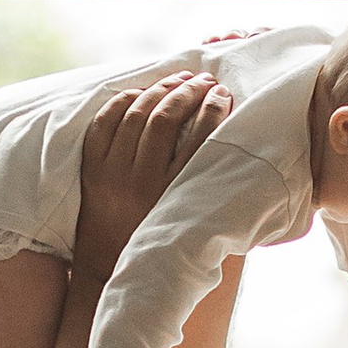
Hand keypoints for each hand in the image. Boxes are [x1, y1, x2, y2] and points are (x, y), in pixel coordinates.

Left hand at [73, 74, 230, 266]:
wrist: (110, 267)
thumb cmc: (166, 244)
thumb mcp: (197, 223)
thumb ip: (219, 192)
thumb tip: (256, 164)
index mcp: (173, 198)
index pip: (198, 139)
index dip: (213, 108)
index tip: (224, 94)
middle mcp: (141, 184)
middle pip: (164, 119)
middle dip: (187, 92)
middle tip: (204, 80)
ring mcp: (112, 175)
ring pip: (135, 115)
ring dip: (160, 90)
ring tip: (180, 80)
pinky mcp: (92, 170)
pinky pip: (104, 123)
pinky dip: (124, 101)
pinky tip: (143, 92)